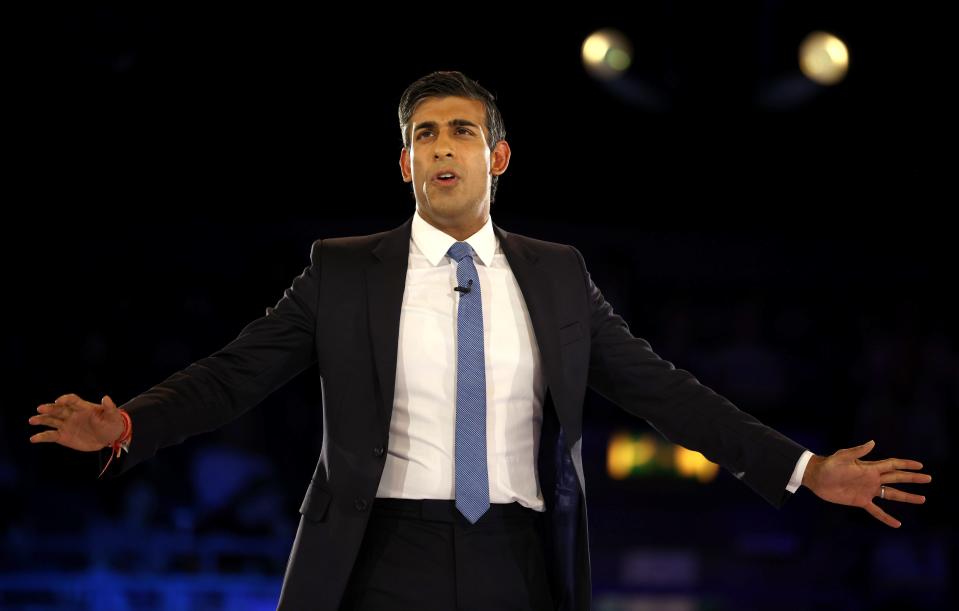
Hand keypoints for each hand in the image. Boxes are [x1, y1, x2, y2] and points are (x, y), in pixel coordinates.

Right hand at [29, 394, 125, 451]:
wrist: (109, 437)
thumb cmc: (112, 423)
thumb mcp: (113, 415)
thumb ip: (109, 407)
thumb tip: (106, 397)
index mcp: (83, 407)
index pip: (72, 400)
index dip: (65, 399)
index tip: (58, 401)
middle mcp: (72, 414)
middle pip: (58, 409)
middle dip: (49, 409)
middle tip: (40, 408)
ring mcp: (66, 425)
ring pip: (51, 421)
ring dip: (42, 419)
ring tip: (32, 420)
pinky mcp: (63, 436)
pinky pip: (50, 436)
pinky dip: (41, 437)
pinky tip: (33, 439)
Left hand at [802, 440, 931, 527]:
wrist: (816, 477)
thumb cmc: (829, 465)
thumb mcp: (842, 457)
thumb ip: (858, 451)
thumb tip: (873, 442)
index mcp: (870, 468)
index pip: (892, 465)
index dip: (906, 465)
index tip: (920, 466)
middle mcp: (872, 479)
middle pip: (897, 479)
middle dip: (912, 478)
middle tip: (928, 478)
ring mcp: (868, 491)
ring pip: (892, 494)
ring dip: (906, 497)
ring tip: (922, 499)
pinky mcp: (860, 501)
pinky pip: (877, 511)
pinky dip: (886, 517)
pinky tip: (898, 524)